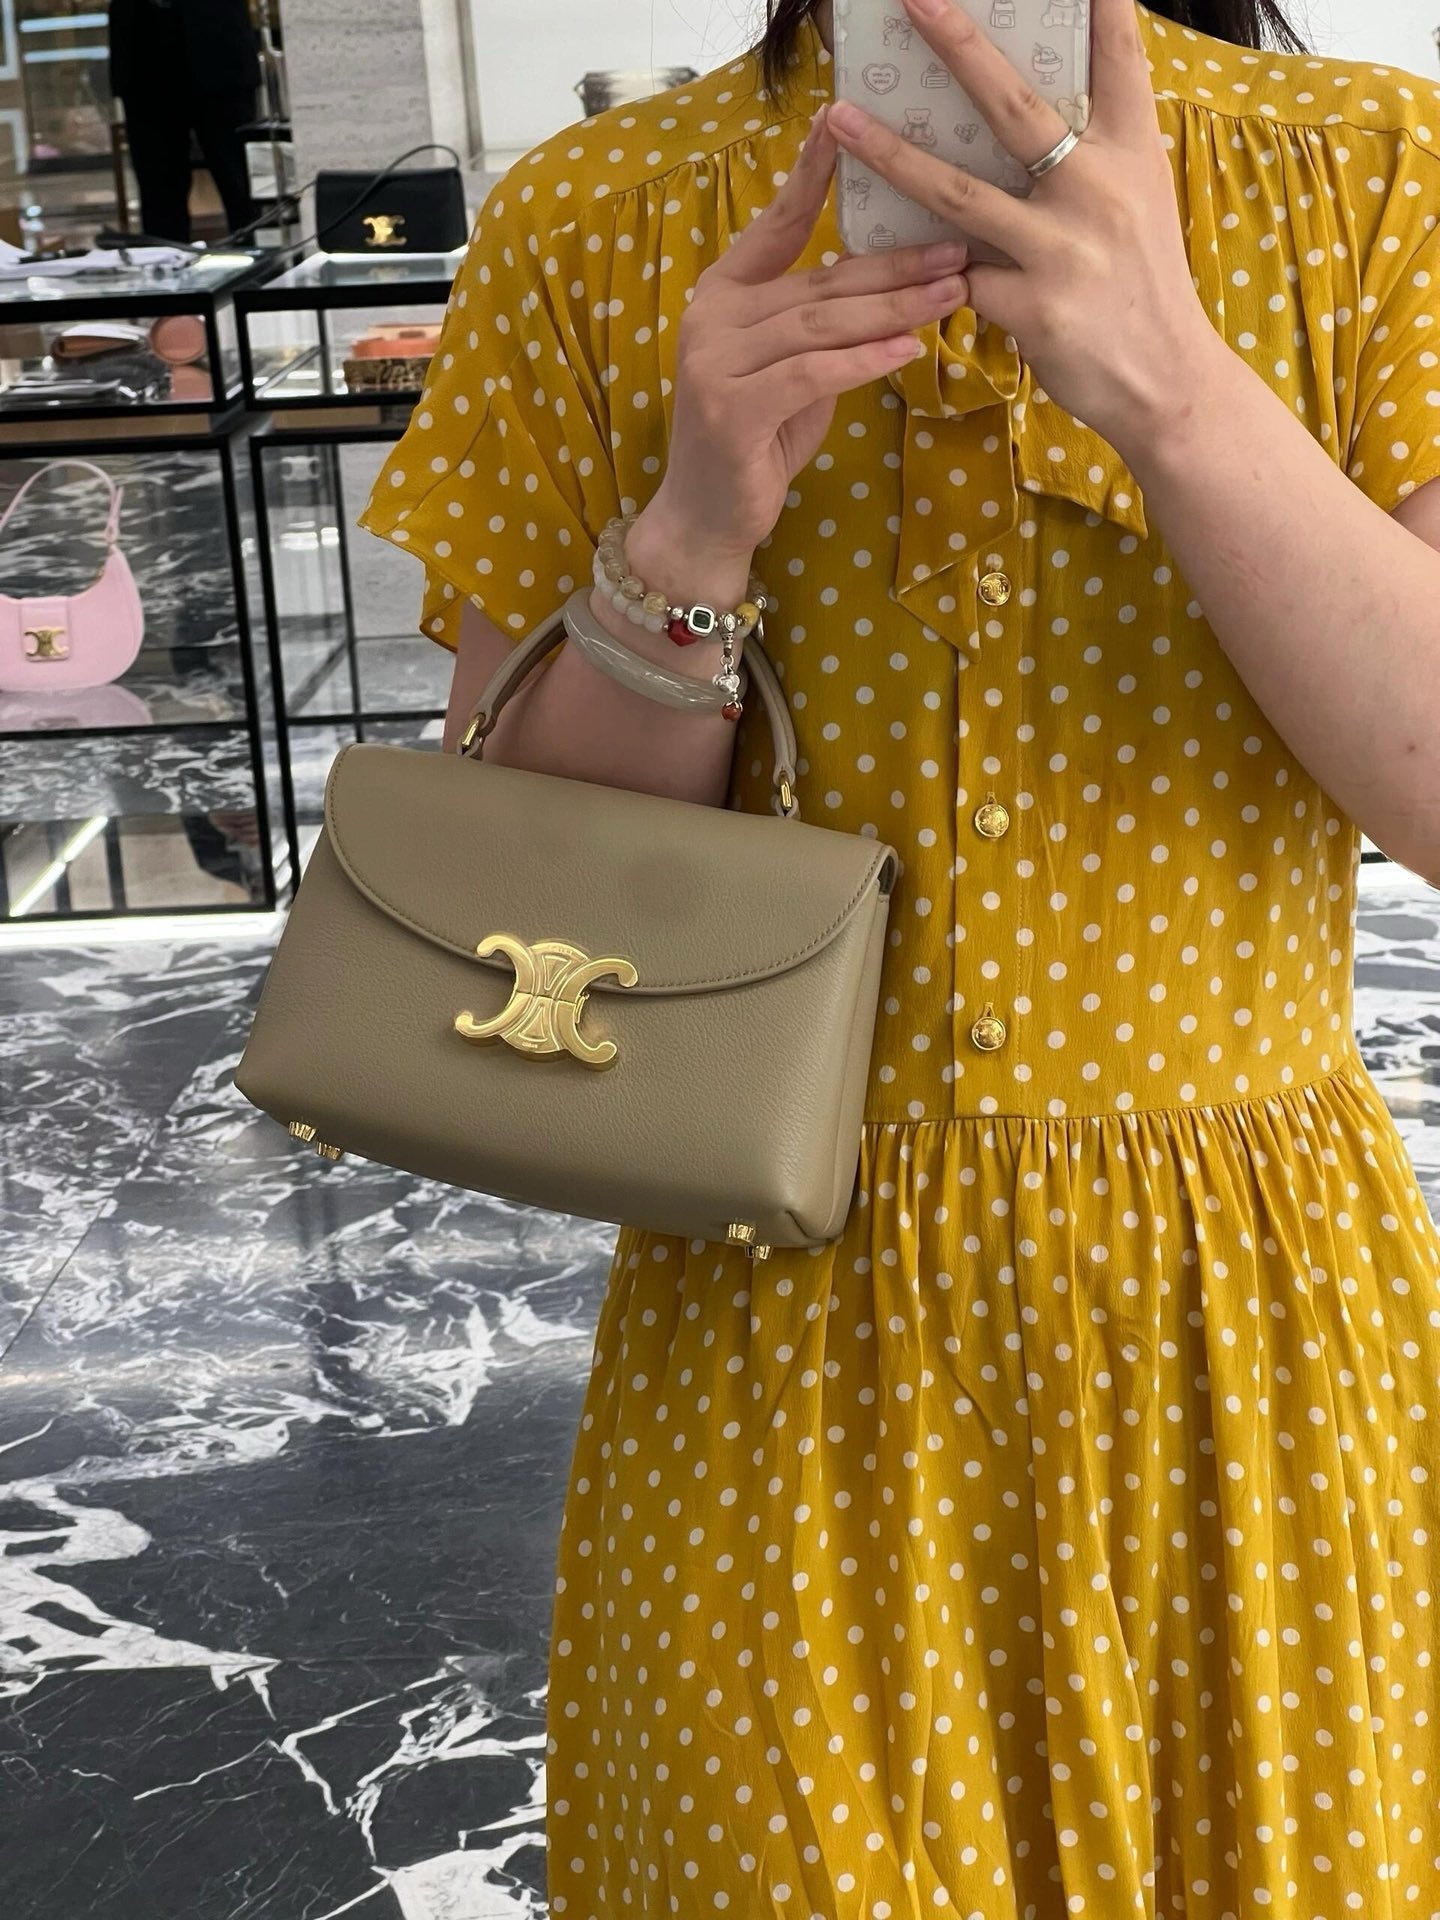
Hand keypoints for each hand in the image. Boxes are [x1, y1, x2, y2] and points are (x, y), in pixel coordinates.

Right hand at [653, 104, 974, 562]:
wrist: (707, 517)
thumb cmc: (756, 439)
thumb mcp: (789, 369)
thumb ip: (818, 325)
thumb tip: (880, 280)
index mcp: (723, 294)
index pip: (774, 224)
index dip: (811, 176)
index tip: (844, 126)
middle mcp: (712, 318)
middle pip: (819, 281)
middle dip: (894, 265)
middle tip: (957, 248)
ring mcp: (716, 364)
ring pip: (821, 324)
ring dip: (893, 308)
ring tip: (951, 294)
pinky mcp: (732, 411)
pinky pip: (812, 374)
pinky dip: (864, 360)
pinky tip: (908, 348)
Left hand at [824, 0, 1219, 450]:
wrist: (1167, 384)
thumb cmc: (1144, 288)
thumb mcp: (1139, 204)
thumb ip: (1091, 157)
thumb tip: (1032, 118)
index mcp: (1132, 152)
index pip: (1117, 57)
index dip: (1097, 4)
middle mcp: (1099, 189)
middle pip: (1016, 106)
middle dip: (960, 46)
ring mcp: (1063, 250)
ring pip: (959, 192)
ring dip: (891, 155)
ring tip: (839, 119)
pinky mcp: (1033, 308)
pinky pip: (956, 277)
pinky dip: (914, 268)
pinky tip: (867, 259)